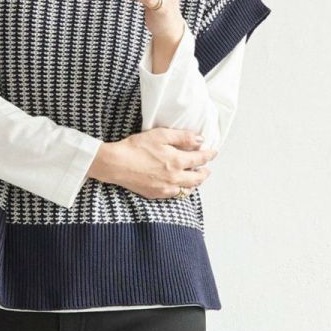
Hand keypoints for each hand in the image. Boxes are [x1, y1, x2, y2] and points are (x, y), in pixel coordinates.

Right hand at [88, 129, 216, 201]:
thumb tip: (200, 140)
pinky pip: (175, 195)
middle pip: (198, 178)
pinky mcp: (156, 194)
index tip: (214, 152)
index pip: (200, 159)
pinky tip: (181, 186)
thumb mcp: (160, 135)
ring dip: (195, 183)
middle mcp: (175, 177)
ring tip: (197, 178)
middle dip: (205, 172)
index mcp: (177, 161)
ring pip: (188, 189)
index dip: (209, 155)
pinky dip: (182, 190)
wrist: (117, 164)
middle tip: (207, 168)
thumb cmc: (136, 147)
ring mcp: (166, 188)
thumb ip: (183, 138)